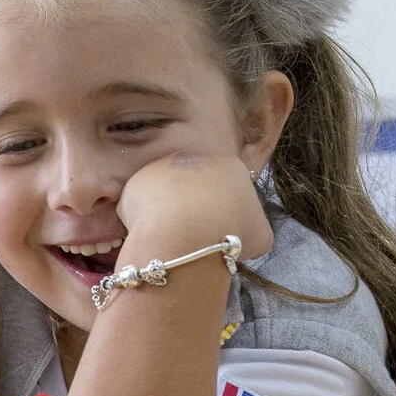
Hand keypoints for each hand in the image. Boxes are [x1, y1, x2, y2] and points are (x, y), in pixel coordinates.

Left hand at [118, 152, 273, 261]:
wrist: (186, 234)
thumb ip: (253, 229)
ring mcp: (163, 167)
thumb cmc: (230, 232)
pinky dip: (144, 221)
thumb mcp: (260, 236)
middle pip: (195, 186)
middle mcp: (196, 158)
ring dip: (166, 212)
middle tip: (194, 236)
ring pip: (166, 193)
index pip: (227, 188)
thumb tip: (242, 236)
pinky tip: (152, 235)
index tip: (219, 233)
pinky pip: (140, 206)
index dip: (223, 213)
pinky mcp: (136, 183)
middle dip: (193, 208)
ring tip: (171, 237)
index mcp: (231, 166)